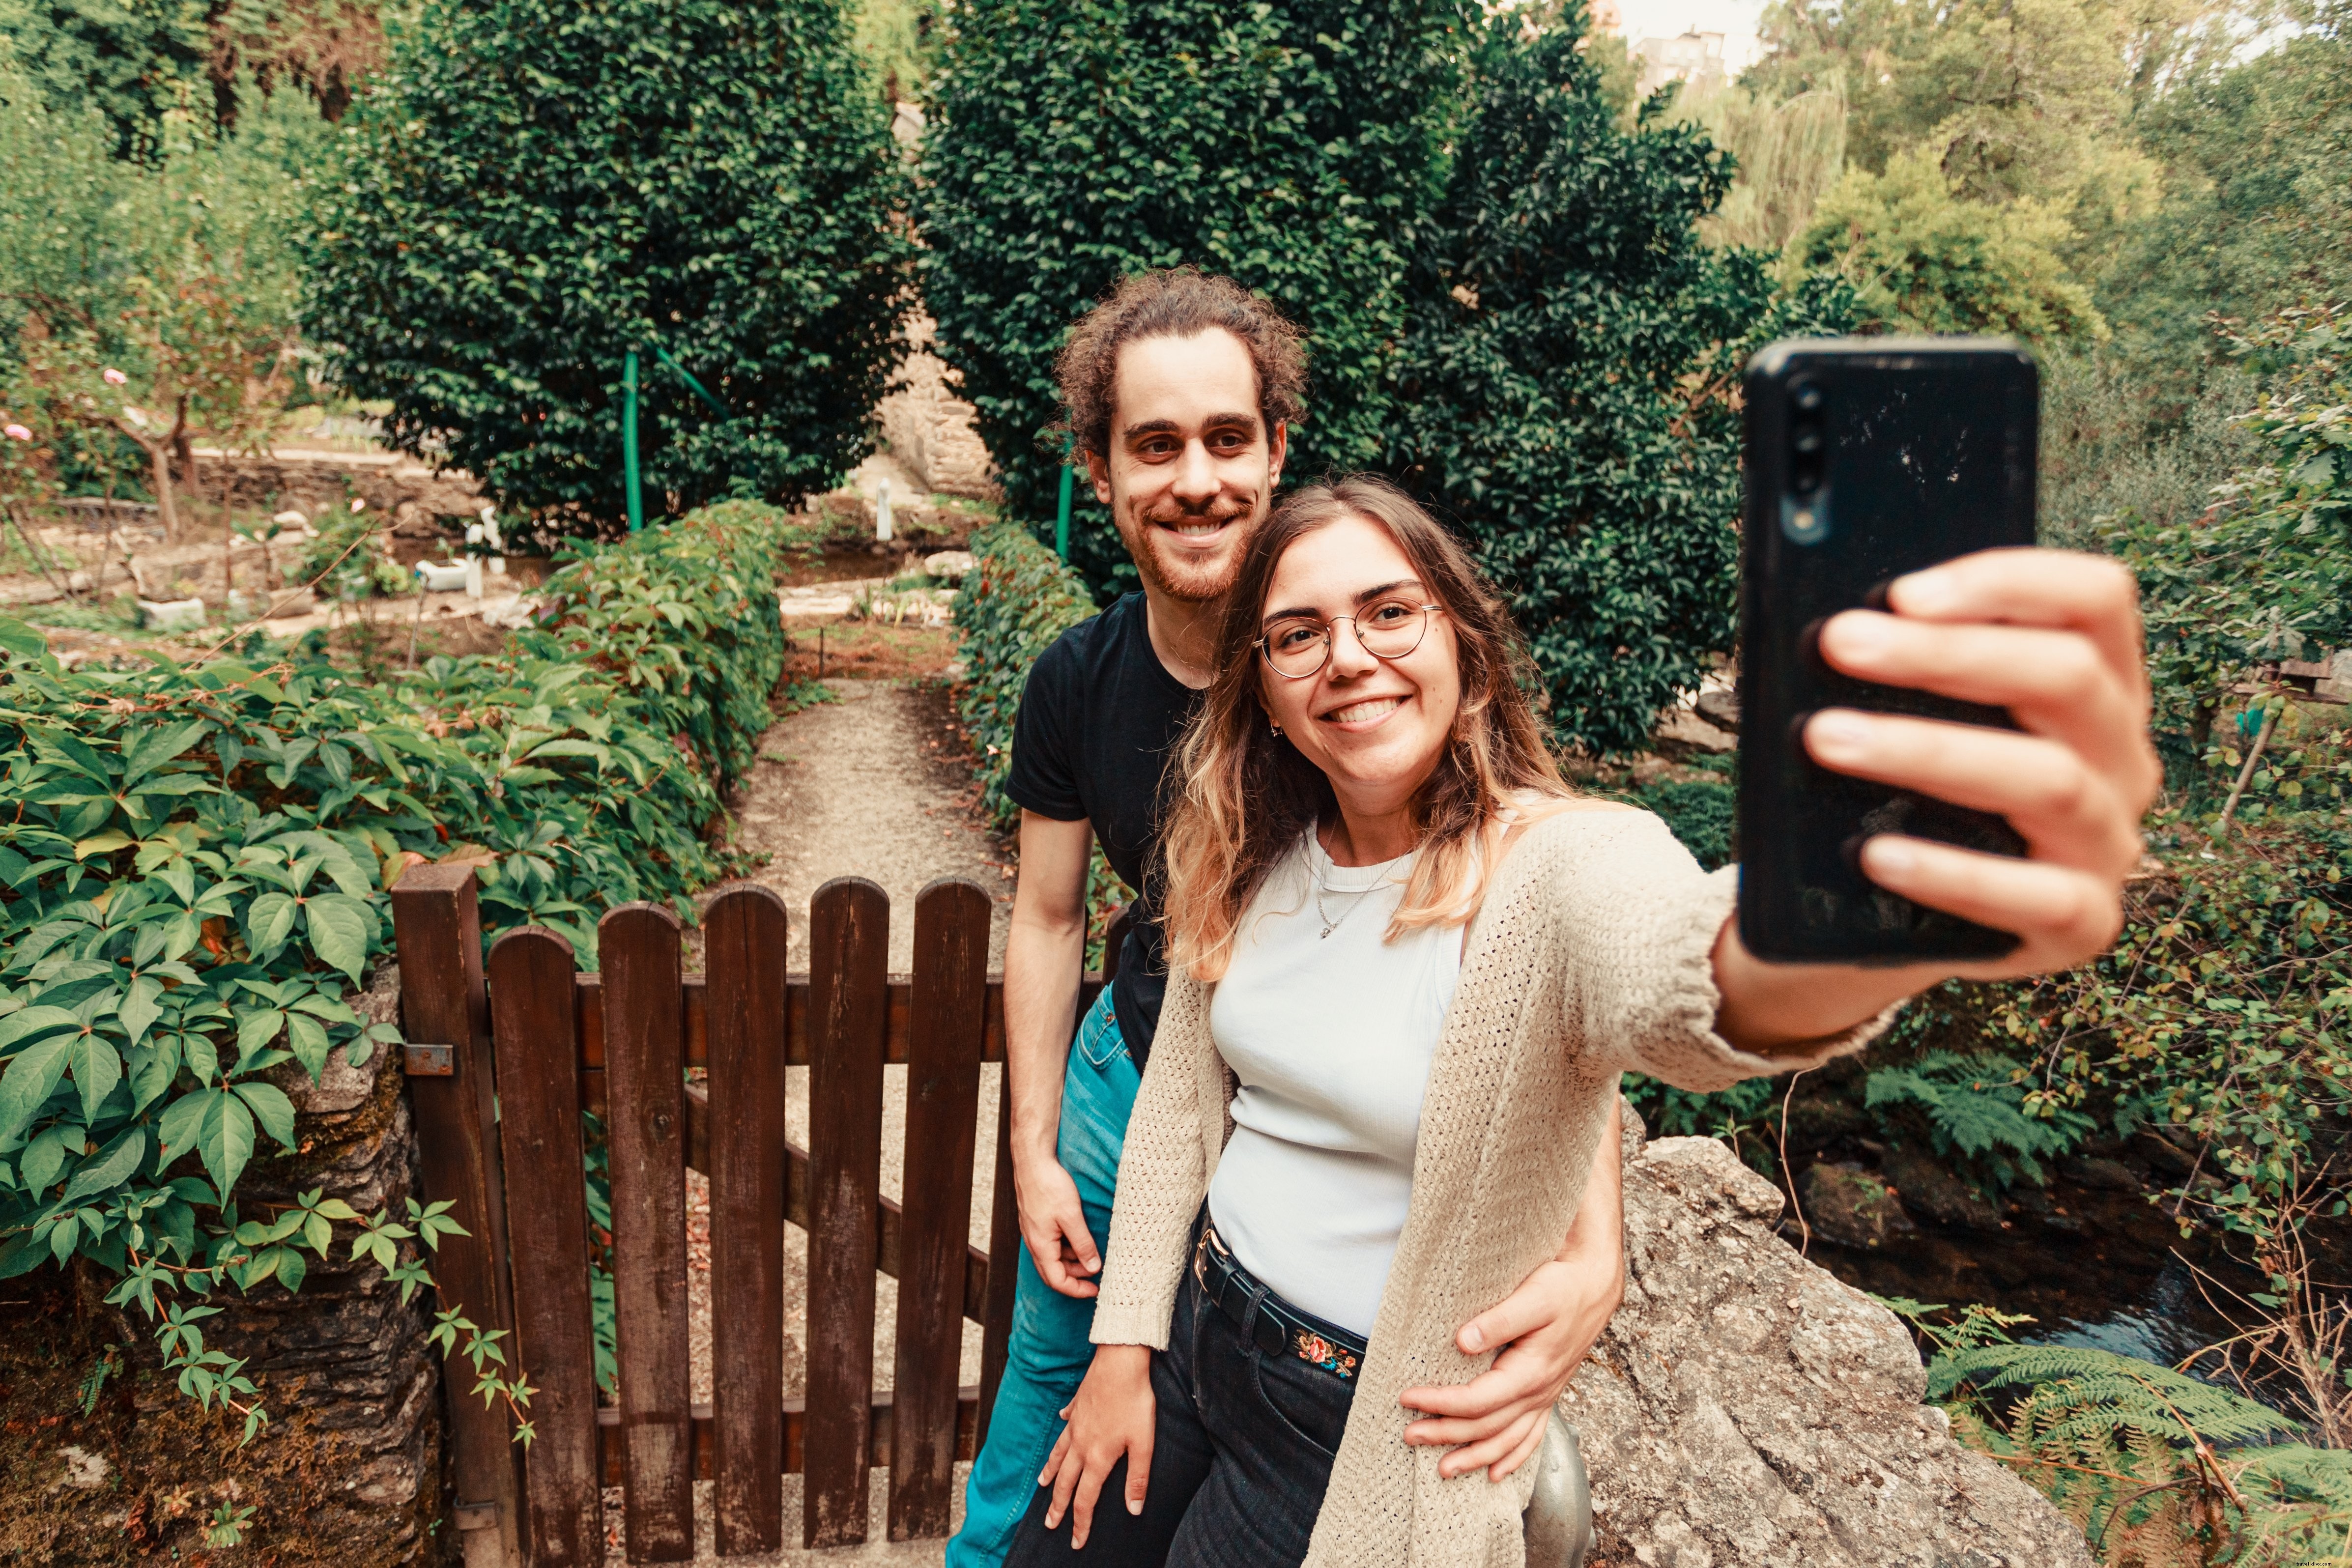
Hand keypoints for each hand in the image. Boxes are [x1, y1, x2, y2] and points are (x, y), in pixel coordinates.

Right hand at [1013, 1150, 1100, 1298]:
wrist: (1032, 1160)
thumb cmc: (1049, 1186)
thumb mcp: (1072, 1216)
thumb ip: (1083, 1244)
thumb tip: (1093, 1267)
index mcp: (1041, 1246)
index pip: (1057, 1281)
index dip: (1077, 1290)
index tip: (1095, 1291)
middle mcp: (1034, 1242)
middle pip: (1053, 1272)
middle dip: (1076, 1278)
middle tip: (1097, 1275)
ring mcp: (1034, 1231)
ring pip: (1053, 1257)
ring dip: (1072, 1262)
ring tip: (1093, 1256)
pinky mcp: (1037, 1221)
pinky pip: (1051, 1243)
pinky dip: (1067, 1248)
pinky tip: (1080, 1239)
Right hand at [1037, 1344, 1154, 1546]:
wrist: (1120, 1362)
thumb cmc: (1135, 1402)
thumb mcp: (1143, 1443)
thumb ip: (1138, 1478)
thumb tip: (1134, 1509)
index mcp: (1097, 1458)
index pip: (1085, 1500)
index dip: (1081, 1523)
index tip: (1076, 1542)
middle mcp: (1080, 1444)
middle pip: (1065, 1483)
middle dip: (1058, 1506)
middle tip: (1049, 1523)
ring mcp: (1076, 1424)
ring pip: (1058, 1455)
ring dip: (1051, 1473)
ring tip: (1043, 1485)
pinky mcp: (1077, 1405)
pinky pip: (1066, 1423)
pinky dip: (1063, 1430)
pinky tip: (1063, 1424)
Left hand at [1399, 1250, 1622, 1481]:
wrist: (1595, 1285)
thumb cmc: (1563, 1287)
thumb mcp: (1533, 1297)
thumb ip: (1499, 1321)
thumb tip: (1463, 1341)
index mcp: (1531, 1372)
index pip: (1477, 1400)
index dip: (1440, 1403)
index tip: (1408, 1398)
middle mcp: (1539, 1392)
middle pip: (1486, 1426)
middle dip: (1446, 1434)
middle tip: (1410, 1436)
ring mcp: (1545, 1397)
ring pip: (1507, 1440)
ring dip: (1475, 1456)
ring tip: (1444, 1470)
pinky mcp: (1548, 1394)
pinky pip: (1530, 1437)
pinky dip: (1512, 1458)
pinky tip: (1496, 1473)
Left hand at [1805, 548, 2160, 980]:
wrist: (1908, 919)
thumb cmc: (1912, 793)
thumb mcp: (1920, 719)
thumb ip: (1904, 672)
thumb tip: (1840, 625)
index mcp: (2097, 684)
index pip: (2095, 600)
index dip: (2008, 581)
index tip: (1902, 592)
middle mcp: (2121, 756)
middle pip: (2067, 677)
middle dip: (1946, 653)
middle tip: (1840, 643)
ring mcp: (2109, 842)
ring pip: (2048, 780)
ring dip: (1931, 751)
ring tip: (1828, 738)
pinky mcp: (2083, 925)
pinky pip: (2038, 897)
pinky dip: (1953, 873)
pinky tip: (1877, 854)